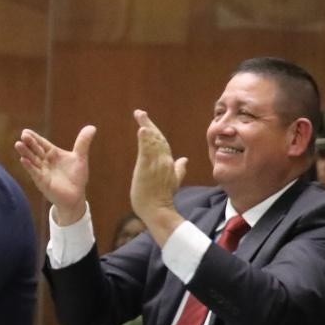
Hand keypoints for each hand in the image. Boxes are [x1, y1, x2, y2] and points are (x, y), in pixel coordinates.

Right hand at [15, 126, 94, 225]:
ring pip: (32, 160)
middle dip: (29, 143)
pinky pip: (34, 172)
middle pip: (35, 150)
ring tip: (18, 144)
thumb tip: (92, 127)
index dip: (35, 137)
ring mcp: (42, 171)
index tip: (26, 131)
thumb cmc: (76, 177)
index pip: (42, 143)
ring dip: (25, 152)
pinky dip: (29, 166)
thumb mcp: (80, 157)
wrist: (76, 196)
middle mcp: (45, 161)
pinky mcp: (42, 181)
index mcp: (53, 153)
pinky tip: (23, 160)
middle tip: (23, 135)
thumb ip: (83, 142)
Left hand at [128, 110, 188, 229]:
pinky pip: (146, 151)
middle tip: (139, 112)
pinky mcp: (147, 168)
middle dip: (148, 123)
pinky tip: (142, 129)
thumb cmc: (163, 198)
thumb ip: (179, 169)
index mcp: (170, 163)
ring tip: (140, 116)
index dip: (155, 131)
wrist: (159, 211)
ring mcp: (156, 164)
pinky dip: (145, 139)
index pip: (163, 143)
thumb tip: (184, 159)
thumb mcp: (174, 181)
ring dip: (146, 127)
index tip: (146, 122)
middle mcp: (165, 161)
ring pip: (152, 141)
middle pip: (158, 138)